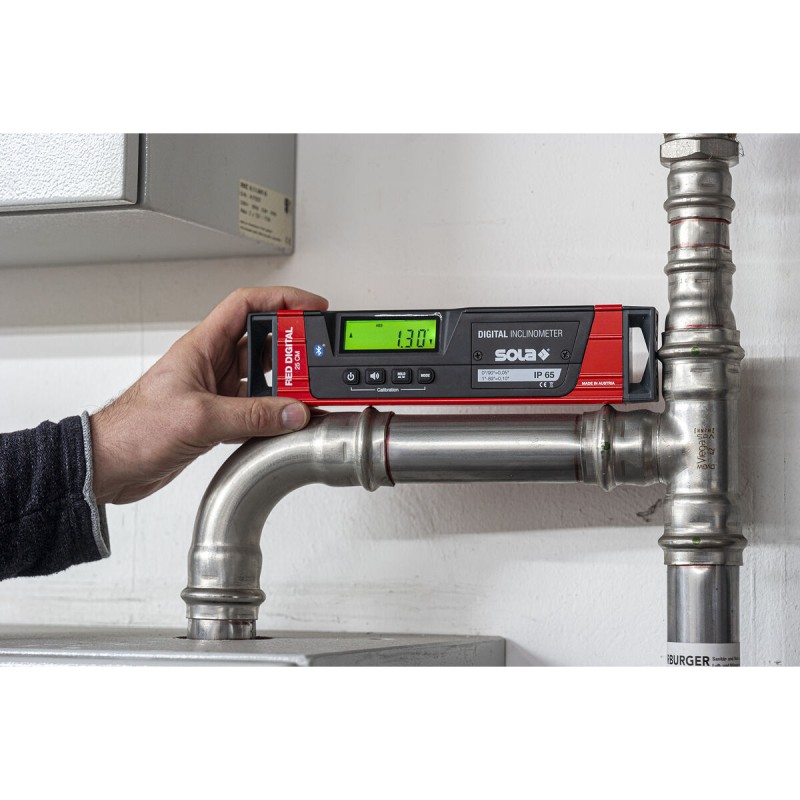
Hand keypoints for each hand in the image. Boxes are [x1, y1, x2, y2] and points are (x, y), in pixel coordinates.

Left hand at [89, 286, 327, 504]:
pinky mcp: (216, 417)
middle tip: (314, 362)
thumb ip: (251, 415)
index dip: (282, 299)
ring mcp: (215, 391)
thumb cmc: (133, 430)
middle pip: (263, 342)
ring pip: (262, 378)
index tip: (312, 307)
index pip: (247, 305)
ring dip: (284, 387)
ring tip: (304, 396)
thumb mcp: (199, 417)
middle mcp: (211, 364)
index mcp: (202, 347)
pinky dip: (272, 415)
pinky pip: (255, 408)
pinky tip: (282, 424)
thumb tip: (293, 412)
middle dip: (292, 350)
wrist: (110, 465)